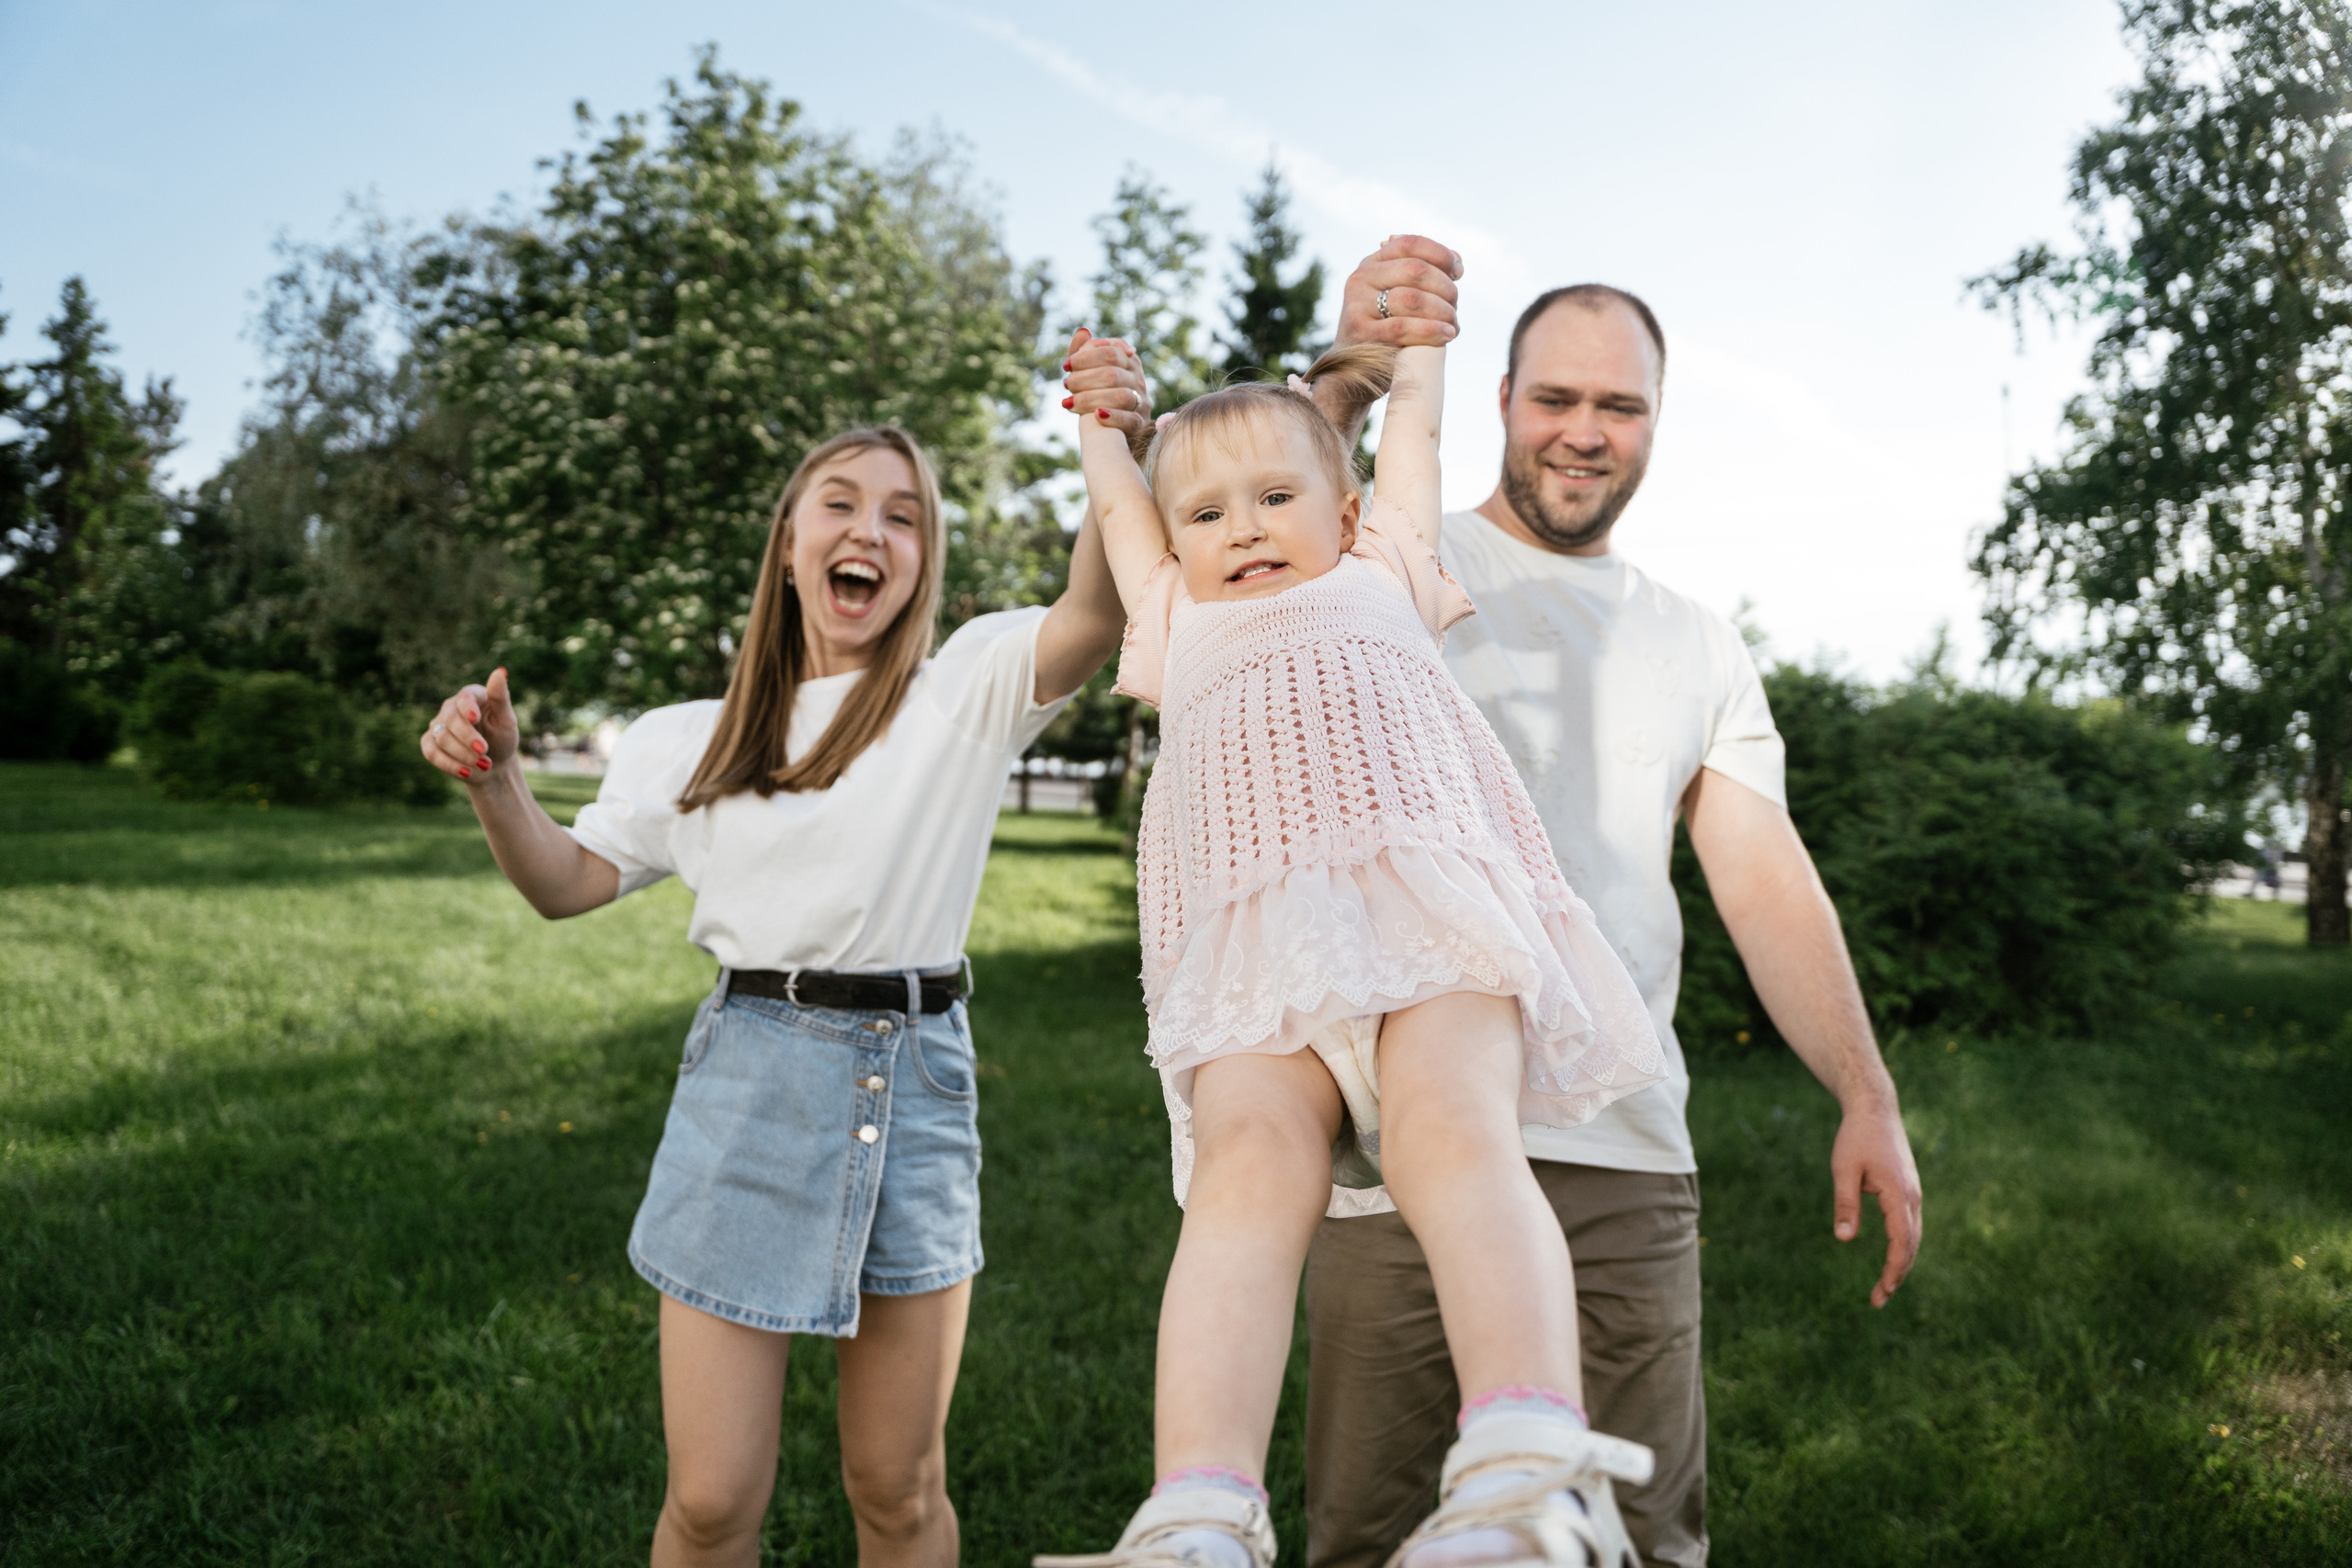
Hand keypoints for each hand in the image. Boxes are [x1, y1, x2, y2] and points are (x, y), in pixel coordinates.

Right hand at [421, 667, 519, 784]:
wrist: (493, 765)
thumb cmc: (502, 738)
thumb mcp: (506, 720)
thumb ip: (501, 698)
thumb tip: (500, 671)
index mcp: (471, 696)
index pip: (464, 697)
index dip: (467, 707)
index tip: (476, 718)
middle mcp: (450, 708)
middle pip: (450, 719)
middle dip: (467, 737)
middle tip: (484, 751)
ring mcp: (437, 725)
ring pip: (441, 737)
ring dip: (463, 754)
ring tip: (485, 765)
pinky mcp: (429, 744)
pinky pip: (432, 753)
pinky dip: (450, 764)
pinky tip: (467, 773)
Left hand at [1060, 328, 1152, 458]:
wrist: (1111, 428)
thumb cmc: (1098, 394)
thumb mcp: (1090, 372)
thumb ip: (1085, 352)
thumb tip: (1083, 331)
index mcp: (1129, 361)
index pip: (1110, 352)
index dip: (1086, 357)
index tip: (1067, 366)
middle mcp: (1138, 379)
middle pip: (1112, 374)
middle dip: (1084, 378)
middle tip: (1066, 384)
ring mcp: (1141, 402)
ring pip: (1121, 396)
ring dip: (1090, 398)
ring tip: (1070, 402)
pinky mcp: (1140, 423)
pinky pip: (1129, 419)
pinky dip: (1113, 416)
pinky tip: (1096, 415)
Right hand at [1334, 234, 1462, 351]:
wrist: (1353, 371)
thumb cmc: (1386, 330)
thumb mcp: (1399, 296)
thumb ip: (1424, 276)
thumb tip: (1457, 260)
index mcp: (1372, 263)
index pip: (1410, 244)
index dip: (1440, 254)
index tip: (1459, 272)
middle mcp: (1361, 278)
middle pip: (1415, 269)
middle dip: (1445, 287)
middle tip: (1455, 306)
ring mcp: (1357, 305)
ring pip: (1411, 298)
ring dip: (1442, 310)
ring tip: (1453, 324)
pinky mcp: (1361, 333)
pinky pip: (1403, 327)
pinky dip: (1431, 330)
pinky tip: (1447, 334)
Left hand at [1830, 1095, 1922, 1307]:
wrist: (1875, 1109)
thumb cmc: (1856, 1137)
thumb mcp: (1843, 1169)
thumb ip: (1845, 1203)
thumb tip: (1845, 1239)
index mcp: (1898, 1194)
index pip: (1901, 1242)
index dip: (1893, 1269)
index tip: (1881, 1292)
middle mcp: (1912, 1197)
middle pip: (1911, 1245)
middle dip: (1897, 1275)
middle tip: (1878, 1301)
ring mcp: (1913, 1194)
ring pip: (1913, 1237)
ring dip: (1901, 1264)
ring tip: (1884, 1288)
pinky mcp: (1908, 1191)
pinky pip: (1910, 1226)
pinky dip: (1903, 1247)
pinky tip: (1892, 1259)